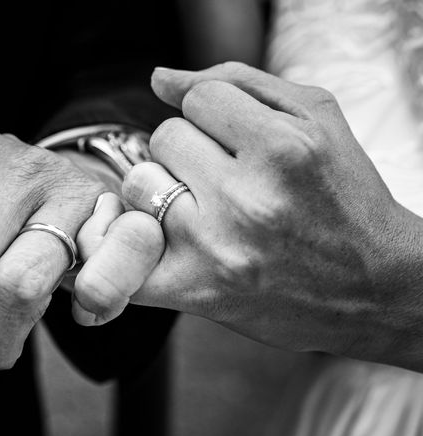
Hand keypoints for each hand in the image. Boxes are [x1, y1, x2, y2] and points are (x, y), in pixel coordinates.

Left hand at [72, 62, 422, 370]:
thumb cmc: (344, 199)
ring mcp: (216, 248)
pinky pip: (124, 252)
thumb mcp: (316, 120)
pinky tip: (161, 244)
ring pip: (139, 183)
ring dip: (163, 190)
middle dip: (189, 152)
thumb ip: (238, 84)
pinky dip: (130, 244)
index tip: (237, 141)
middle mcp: (248, 199)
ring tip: (201, 210)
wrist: (375, 290)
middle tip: (223, 179)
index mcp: (283, 149)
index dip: (214, 115)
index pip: (197, 98)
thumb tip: (160, 79)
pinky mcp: (193, 291)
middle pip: (164, 137)